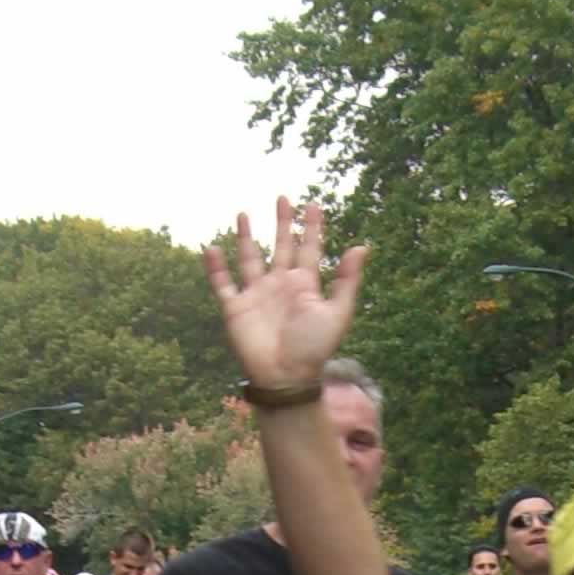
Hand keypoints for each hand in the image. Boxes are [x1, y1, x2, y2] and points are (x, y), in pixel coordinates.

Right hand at [201, 197, 370, 394]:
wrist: (286, 376)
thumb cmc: (314, 348)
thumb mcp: (338, 312)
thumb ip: (348, 280)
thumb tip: (362, 246)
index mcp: (305, 285)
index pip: (309, 249)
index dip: (311, 227)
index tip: (313, 205)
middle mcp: (280, 285)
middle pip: (280, 246)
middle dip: (282, 223)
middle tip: (283, 198)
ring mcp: (257, 295)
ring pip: (249, 259)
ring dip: (245, 237)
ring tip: (243, 214)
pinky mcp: (235, 309)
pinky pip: (222, 284)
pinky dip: (215, 268)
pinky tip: (210, 248)